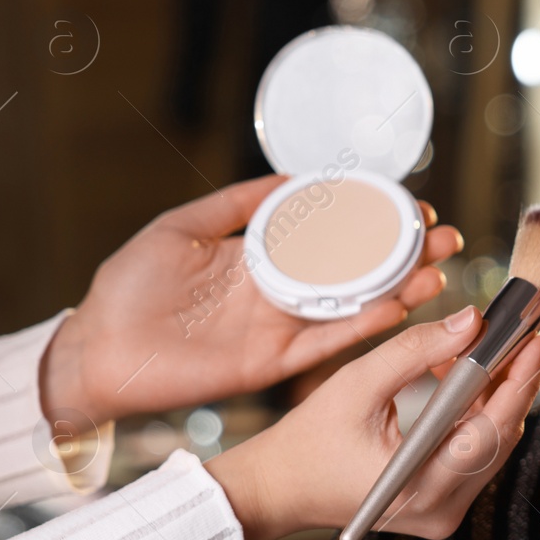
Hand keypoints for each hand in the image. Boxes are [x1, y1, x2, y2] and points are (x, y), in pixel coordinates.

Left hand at [39, 175, 463, 430]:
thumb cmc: (126, 290)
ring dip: (398, 290)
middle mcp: (279, 293)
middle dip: (403, 255)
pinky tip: (397, 305)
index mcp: (261, 258)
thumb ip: (235, 204)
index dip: (371, 222)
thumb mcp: (179, 228)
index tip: (409, 205)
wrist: (96, 351)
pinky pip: (326, 344)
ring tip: (437, 269)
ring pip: (353, 308)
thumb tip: (288, 176)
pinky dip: (363, 326)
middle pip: (355, 272)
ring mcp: (279, 328)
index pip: (330, 236)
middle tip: (443, 236)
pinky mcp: (271, 363)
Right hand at [204, 307, 539, 539]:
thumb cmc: (311, 438)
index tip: (535, 341)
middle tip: (526, 336)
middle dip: (515, 383)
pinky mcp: (442, 503)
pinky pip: (476, 453)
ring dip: (496, 396)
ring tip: (493, 349)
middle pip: (501, 438)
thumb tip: (472, 321)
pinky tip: (468, 376)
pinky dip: (477, 414)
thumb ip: (417, 351)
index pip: (489, 431)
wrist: (282, 487)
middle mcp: (441, 509)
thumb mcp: (359, 383)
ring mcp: (444, 511)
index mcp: (420, 487)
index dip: (518, 383)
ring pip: (493, 445)